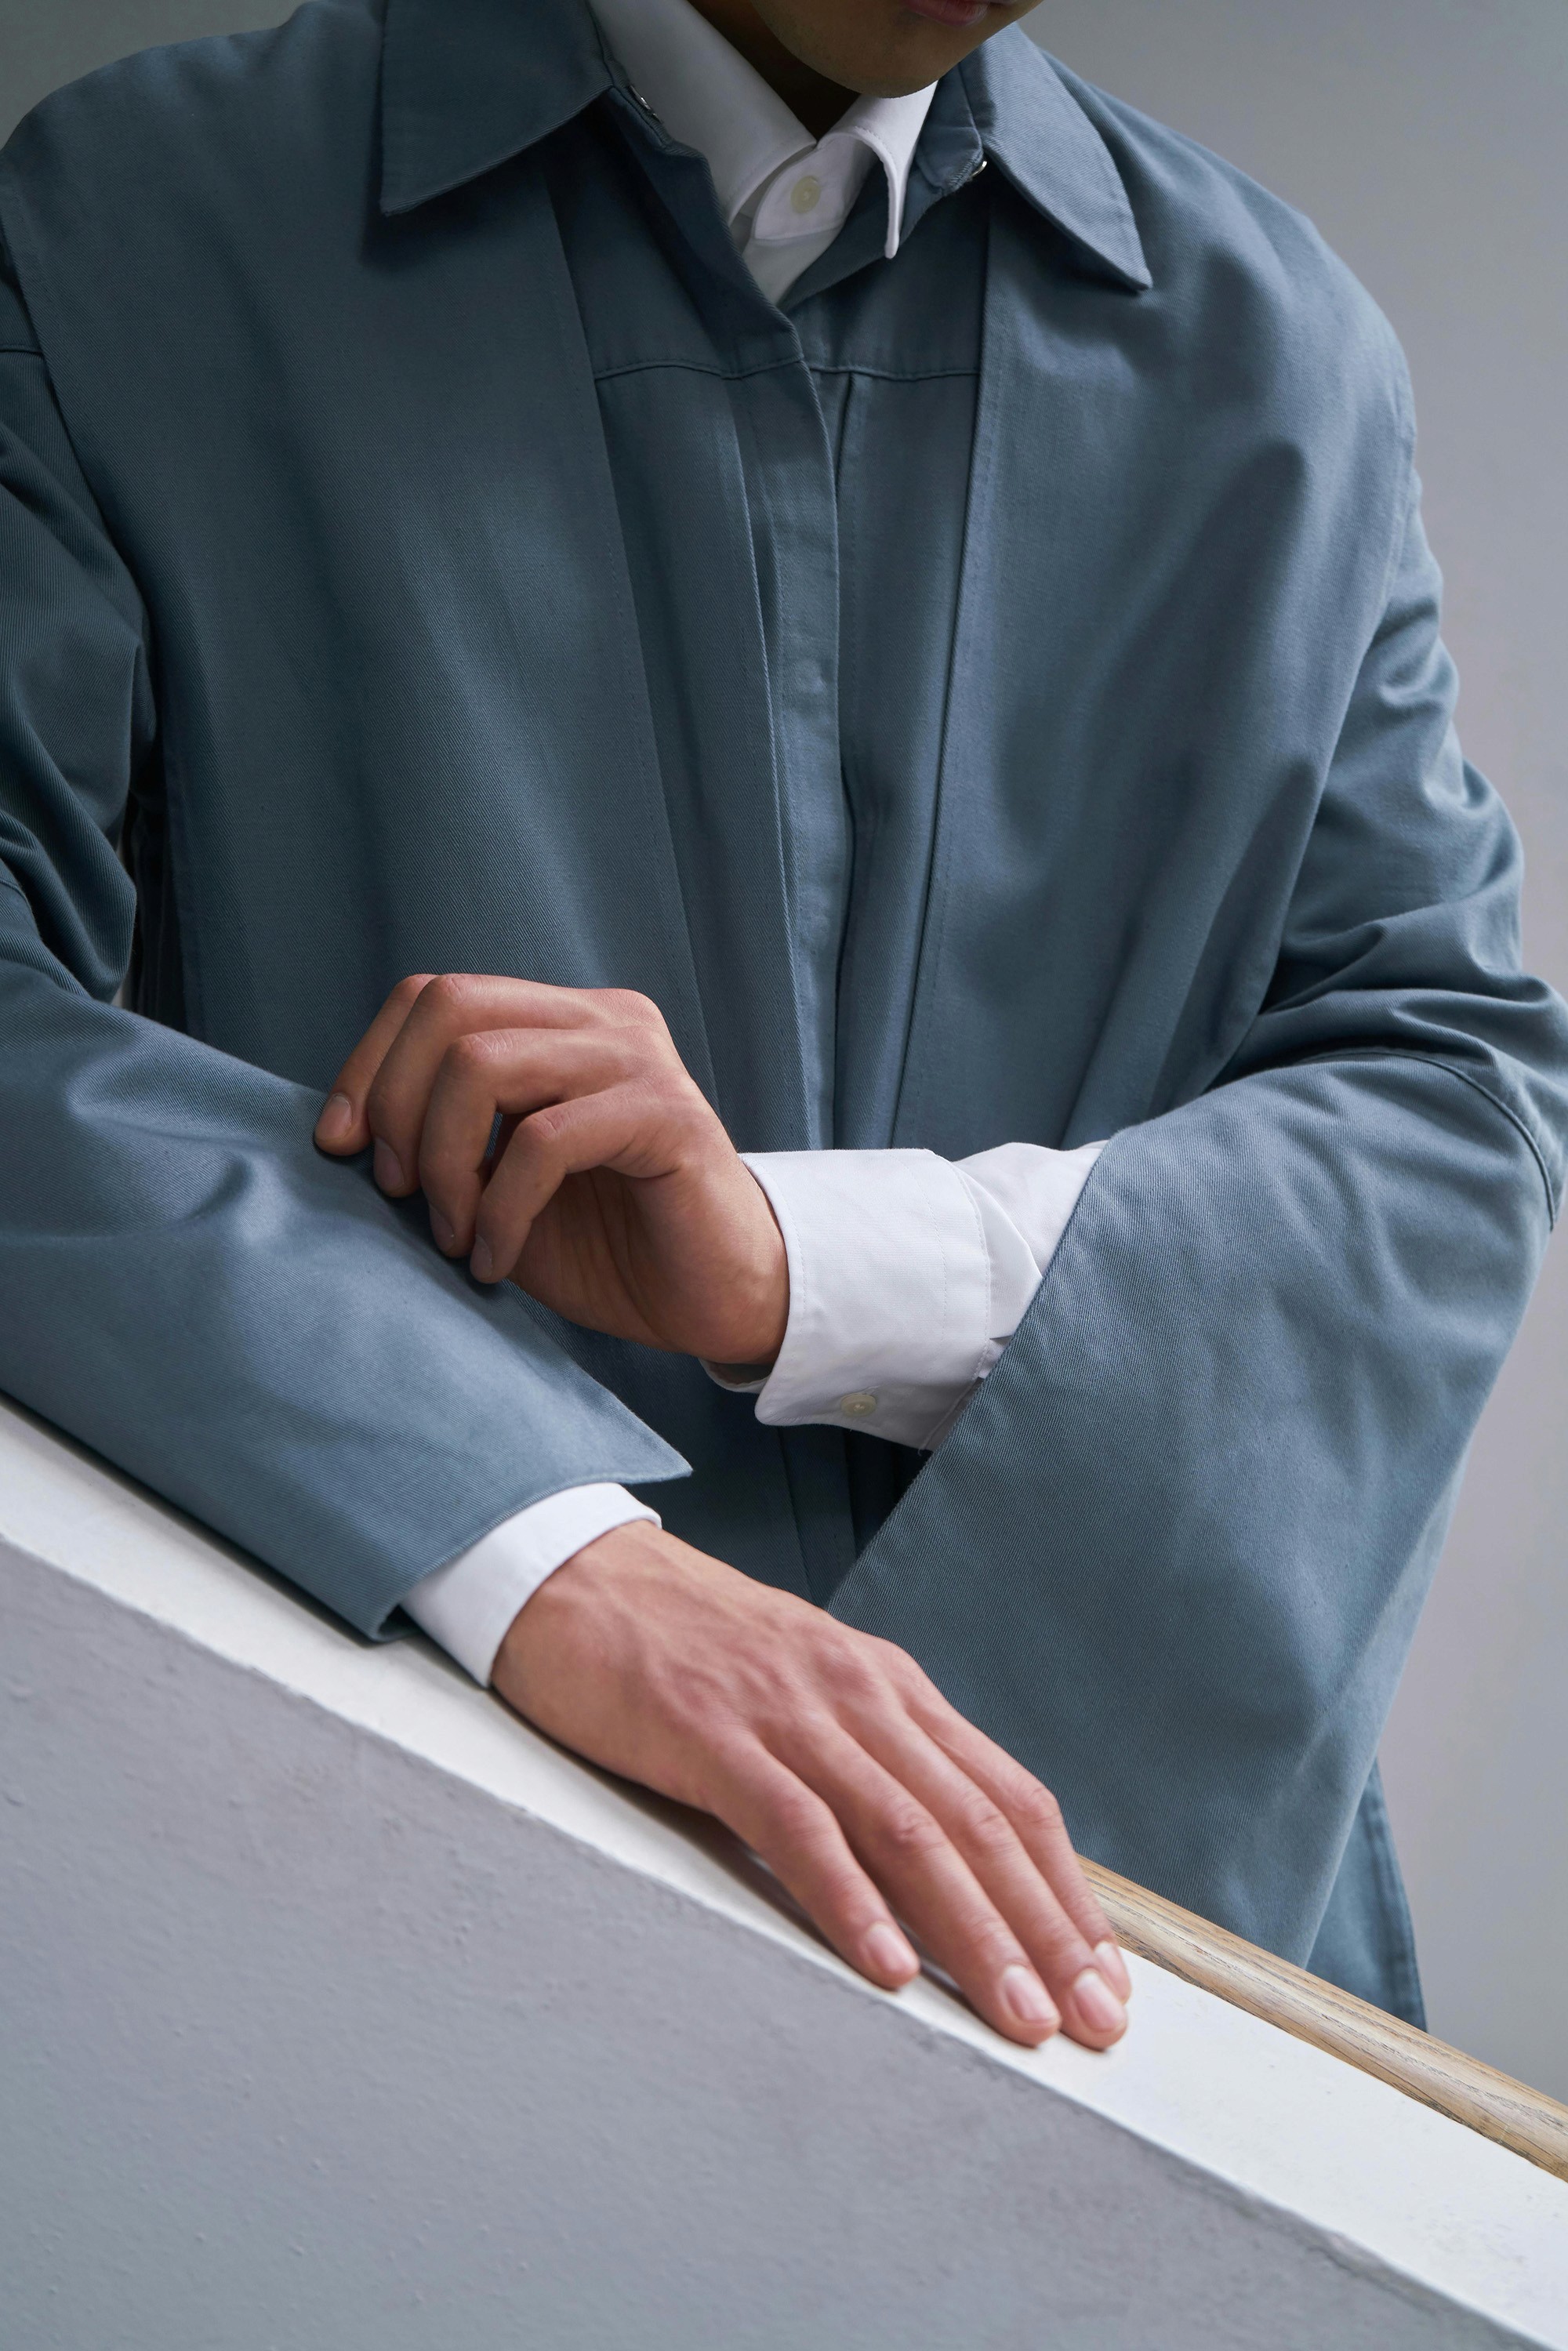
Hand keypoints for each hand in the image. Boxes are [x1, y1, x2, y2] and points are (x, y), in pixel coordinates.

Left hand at [314, 975, 787, 1363]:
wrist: (714, 1301)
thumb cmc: (606, 1247)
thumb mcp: (497, 1185)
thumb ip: (440, 1141)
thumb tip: (340, 1129)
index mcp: (561, 1021)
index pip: (434, 995)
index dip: (368, 1064)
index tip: (338, 1147)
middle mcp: (603, 1020)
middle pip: (451, 1006)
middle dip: (396, 1105)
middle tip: (401, 1193)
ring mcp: (639, 1061)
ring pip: (485, 1063)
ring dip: (445, 1161)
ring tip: (453, 1236)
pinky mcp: (669, 1117)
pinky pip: (546, 1140)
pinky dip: (500, 1208)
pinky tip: (494, 1258)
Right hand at [494, 1521, 1131, 2051]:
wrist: (580, 1576)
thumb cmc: (691, 1647)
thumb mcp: (808, 1690)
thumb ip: (874, 1758)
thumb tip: (947, 1859)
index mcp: (890, 1687)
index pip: (1007, 1797)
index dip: (1064, 1890)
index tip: (1104, 1975)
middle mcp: (860, 1694)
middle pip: (976, 1824)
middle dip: (1043, 1929)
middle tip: (1090, 2022)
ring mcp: (790, 1712)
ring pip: (907, 1831)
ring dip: (970, 1931)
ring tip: (1014, 2014)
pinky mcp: (714, 1736)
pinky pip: (797, 1826)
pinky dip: (848, 1899)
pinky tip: (883, 1965)